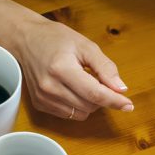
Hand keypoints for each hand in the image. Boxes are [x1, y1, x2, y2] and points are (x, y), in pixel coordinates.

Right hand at [12, 10, 133, 120]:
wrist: (26, 40)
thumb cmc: (56, 39)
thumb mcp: (85, 46)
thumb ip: (105, 67)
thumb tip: (121, 88)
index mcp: (62, 68)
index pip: (94, 93)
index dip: (114, 101)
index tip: (129, 105)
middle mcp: (50, 87)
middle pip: (90, 105)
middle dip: (102, 97)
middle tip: (99, 79)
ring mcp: (43, 98)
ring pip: (81, 113)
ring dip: (90, 103)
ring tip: (83, 82)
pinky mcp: (40, 105)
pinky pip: (69, 114)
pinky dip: (78, 105)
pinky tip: (72, 89)